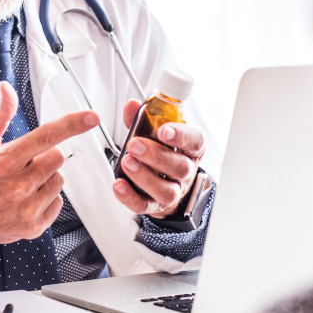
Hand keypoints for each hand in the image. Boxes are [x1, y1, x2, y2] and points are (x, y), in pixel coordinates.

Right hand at [0, 81, 99, 260]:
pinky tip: (25, 199)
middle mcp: (17, 185)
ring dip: (45, 178)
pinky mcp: (34, 225)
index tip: (91, 117)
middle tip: (23, 164)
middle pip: (57, 157)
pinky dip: (45, 199)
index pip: (46, 136)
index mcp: (5, 160)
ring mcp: (27, 207)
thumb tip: (7, 91)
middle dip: (44, 157)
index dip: (72, 124)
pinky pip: (57, 202)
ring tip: (21, 184)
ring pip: (59, 179)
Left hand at [112, 99, 204, 218]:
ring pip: (166, 190)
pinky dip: (130, 197)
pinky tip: (119, 185)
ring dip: (144, 176)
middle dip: (155, 155)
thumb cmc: (163, 153)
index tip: (164, 130)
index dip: (180, 136)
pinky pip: (145, 205)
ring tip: (127, 162)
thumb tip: (131, 105)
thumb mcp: (156, 133)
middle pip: (179, 167)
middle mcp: (185, 171)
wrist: (166, 183)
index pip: (194, 141)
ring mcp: (173, 191)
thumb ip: (143, 119)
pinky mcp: (156, 206)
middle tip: (135, 145)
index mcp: (190, 149)